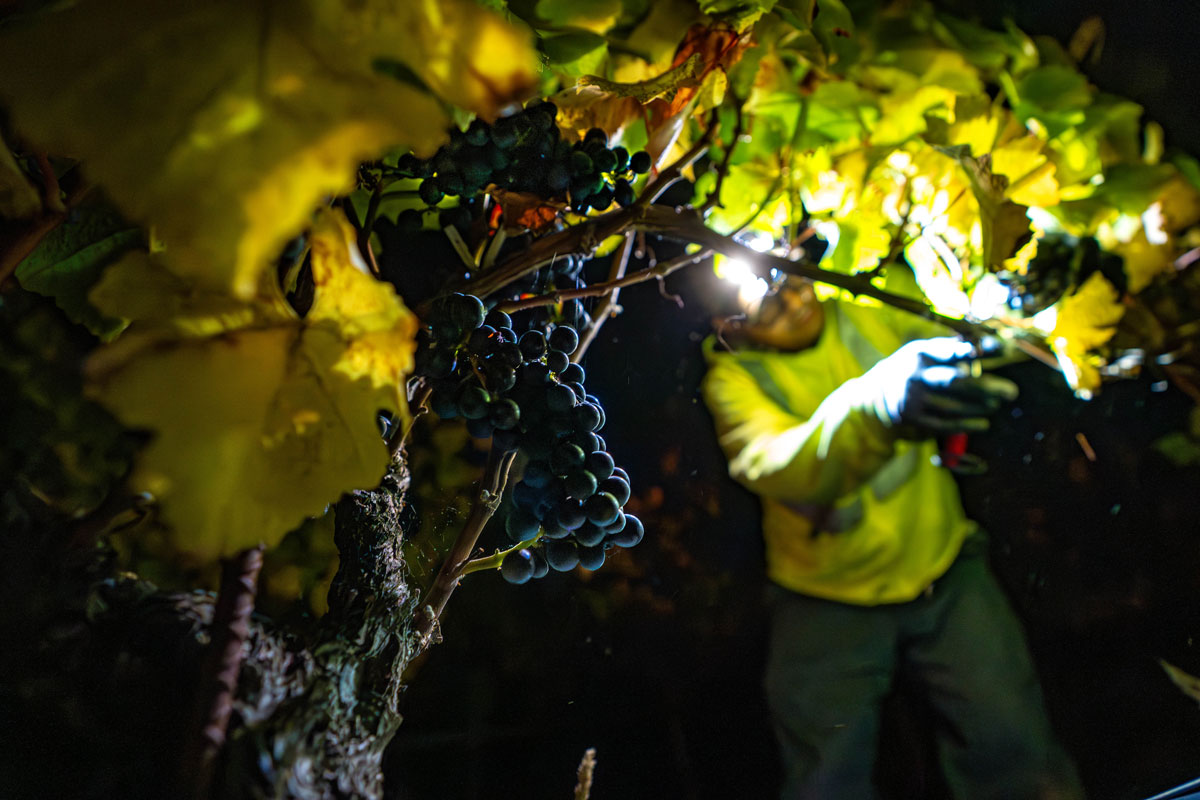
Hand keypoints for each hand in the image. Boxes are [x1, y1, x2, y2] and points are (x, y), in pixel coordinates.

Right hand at [862, 337, 1018, 434]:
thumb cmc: (910, 371)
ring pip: (955, 405)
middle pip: (958, 381)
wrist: (871, 398)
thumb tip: (992, 347)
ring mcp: (912, 398)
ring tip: (996, 405)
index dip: (977, 349)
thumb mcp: (921, 354)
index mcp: (920, 353)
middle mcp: (915, 375)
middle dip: (988, 387)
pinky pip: (945, 424)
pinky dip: (967, 424)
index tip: (1000, 349)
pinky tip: (984, 423)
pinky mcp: (912, 418)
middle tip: (1012, 392)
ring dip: (981, 407)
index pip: (952, 350)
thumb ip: (950, 351)